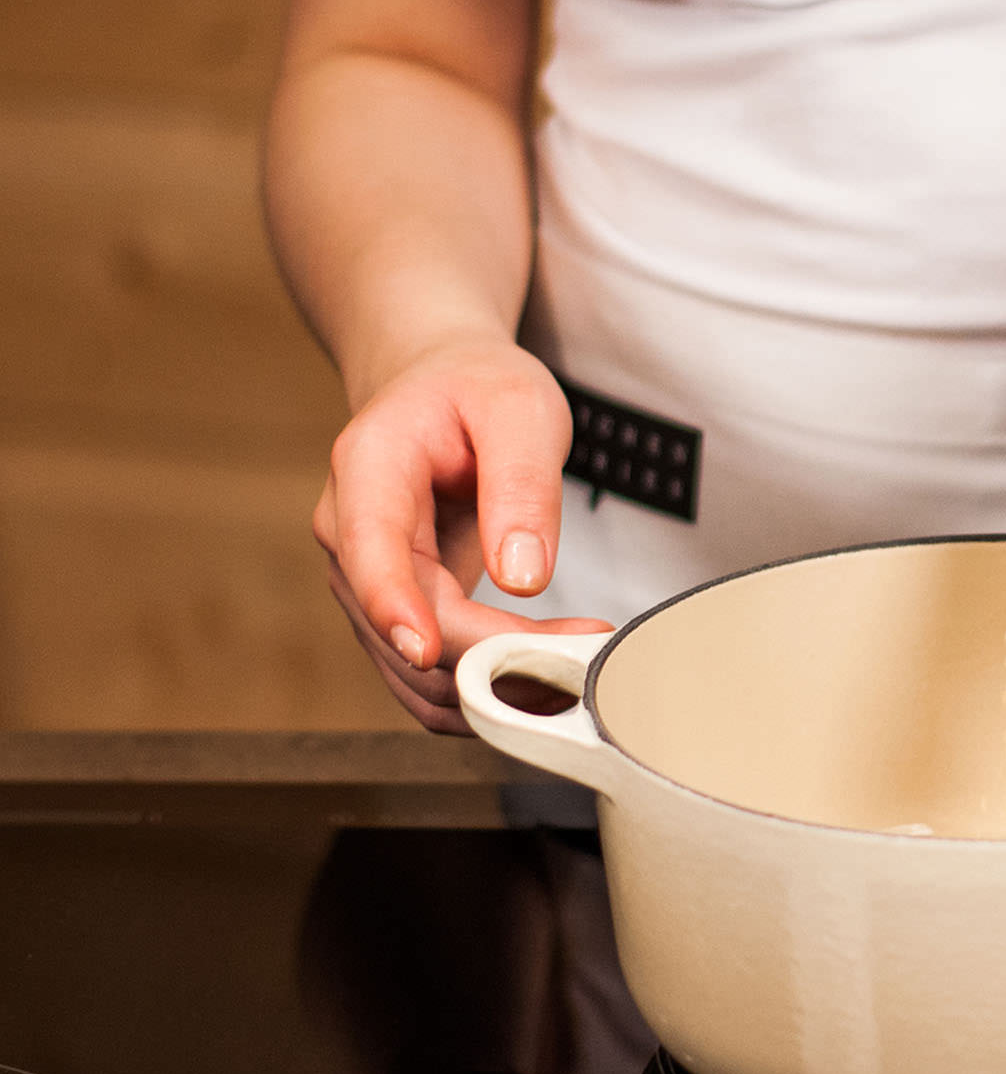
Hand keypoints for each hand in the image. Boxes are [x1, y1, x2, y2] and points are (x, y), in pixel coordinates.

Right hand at [315, 338, 612, 731]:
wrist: (437, 384)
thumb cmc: (476, 387)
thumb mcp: (521, 406)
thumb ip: (522, 484)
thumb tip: (522, 575)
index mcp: (368, 468)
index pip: (370, 553)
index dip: (397, 608)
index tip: (431, 650)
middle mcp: (349, 534)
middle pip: (407, 628)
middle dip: (494, 655)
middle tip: (589, 652)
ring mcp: (365, 581)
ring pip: (416, 674)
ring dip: (495, 687)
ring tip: (579, 662)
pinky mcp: (393, 613)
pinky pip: (431, 679)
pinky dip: (485, 689)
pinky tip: (545, 673)